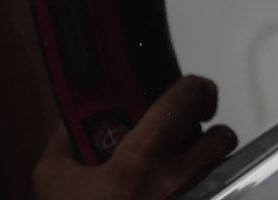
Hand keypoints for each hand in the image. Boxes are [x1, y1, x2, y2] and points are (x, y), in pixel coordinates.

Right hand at [33, 76, 236, 199]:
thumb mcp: (51, 186)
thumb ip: (61, 146)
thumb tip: (69, 122)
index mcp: (141, 161)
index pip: (187, 98)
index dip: (197, 88)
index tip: (192, 97)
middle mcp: (179, 182)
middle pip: (222, 136)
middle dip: (207, 134)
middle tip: (187, 141)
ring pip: (226, 171)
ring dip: (209, 168)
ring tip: (182, 178)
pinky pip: (223, 196)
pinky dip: (210, 193)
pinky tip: (184, 197)